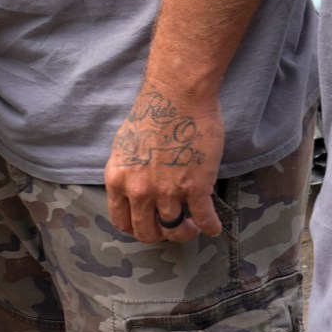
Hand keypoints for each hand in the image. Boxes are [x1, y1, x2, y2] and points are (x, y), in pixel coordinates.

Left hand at [106, 87, 223, 243]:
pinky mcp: (195, 187)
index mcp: (118, 179)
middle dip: (161, 235)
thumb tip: (132, 186)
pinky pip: (204, 219)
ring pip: (175, 229)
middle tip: (171, 229)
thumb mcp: (124, 146)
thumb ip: (127, 171)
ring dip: (186, 231)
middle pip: (147, 232)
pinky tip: (214, 227)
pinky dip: (210, 227)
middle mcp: (139, 191)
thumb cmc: (153, 112)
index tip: (149, 225)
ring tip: (193, 224)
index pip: (121, 222)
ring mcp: (167, 191)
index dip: (137, 228)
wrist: (178, 95)